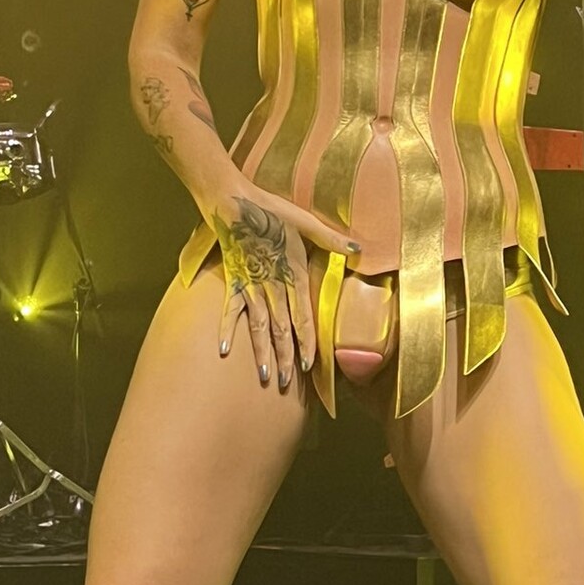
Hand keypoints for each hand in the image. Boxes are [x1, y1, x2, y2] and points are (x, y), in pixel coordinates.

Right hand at [209, 184, 359, 390]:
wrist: (233, 201)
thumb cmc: (271, 209)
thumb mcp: (305, 221)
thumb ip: (331, 239)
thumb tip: (358, 250)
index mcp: (293, 273)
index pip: (302, 316)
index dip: (306, 342)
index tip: (308, 365)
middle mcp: (273, 285)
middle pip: (281, 328)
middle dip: (284, 357)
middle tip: (285, 383)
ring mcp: (251, 285)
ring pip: (259, 326)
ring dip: (262, 351)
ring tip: (264, 375)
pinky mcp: (233, 280)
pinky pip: (230, 309)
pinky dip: (227, 329)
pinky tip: (224, 350)